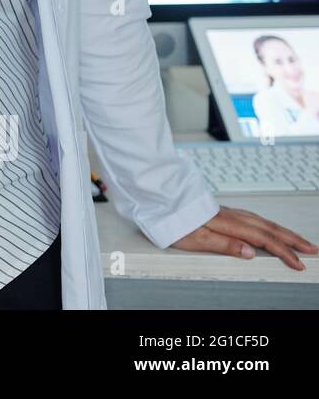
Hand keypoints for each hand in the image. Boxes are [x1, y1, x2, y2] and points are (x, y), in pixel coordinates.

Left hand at [169, 206, 317, 269]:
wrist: (156, 196)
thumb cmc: (171, 219)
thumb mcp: (195, 238)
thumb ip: (224, 245)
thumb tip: (250, 252)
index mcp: (227, 224)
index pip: (263, 240)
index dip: (283, 252)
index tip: (299, 263)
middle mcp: (230, 215)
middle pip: (268, 228)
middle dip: (292, 239)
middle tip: (311, 249)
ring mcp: (226, 211)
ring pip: (262, 220)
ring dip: (281, 230)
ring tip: (295, 239)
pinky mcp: (220, 210)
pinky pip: (252, 216)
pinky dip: (266, 223)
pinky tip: (266, 226)